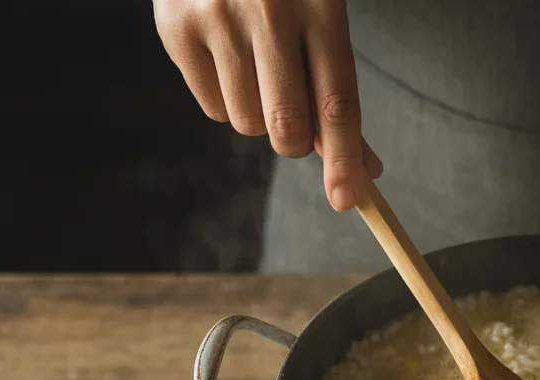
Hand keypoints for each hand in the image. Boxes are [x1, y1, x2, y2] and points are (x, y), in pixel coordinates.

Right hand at [154, 0, 381, 211]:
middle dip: (295, 143)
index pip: (336, 103)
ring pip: (246, 124)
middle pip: (286, 124)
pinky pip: (213, 108)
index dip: (343, 159)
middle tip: (295, 126)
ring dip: (258, 117)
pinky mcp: (176, 28)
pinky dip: (227, 99)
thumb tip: (363, 166)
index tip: (346, 199)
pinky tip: (229, 58)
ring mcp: (216, 18)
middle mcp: (267, 10)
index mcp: (320, 5)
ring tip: (258, 69)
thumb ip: (336, 85)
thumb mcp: (322, 14)